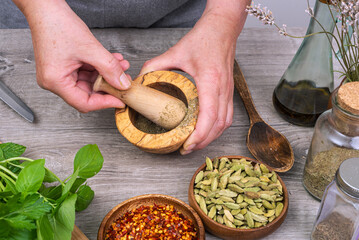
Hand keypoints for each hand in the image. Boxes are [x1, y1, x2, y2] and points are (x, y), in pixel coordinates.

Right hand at [15, 0, 131, 112]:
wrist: (46, 7)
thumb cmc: (57, 23)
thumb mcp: (90, 48)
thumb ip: (109, 68)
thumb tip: (122, 84)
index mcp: (55, 81)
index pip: (84, 103)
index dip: (104, 103)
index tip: (120, 100)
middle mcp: (54, 81)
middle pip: (87, 93)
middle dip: (108, 85)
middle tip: (123, 81)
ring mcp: (60, 74)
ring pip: (89, 82)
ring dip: (106, 74)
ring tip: (120, 66)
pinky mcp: (65, 67)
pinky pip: (86, 72)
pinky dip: (99, 67)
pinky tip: (112, 61)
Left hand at [140, 1, 248, 153]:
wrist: (222, 29)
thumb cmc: (204, 39)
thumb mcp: (175, 51)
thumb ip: (155, 65)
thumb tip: (140, 80)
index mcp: (210, 81)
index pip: (209, 116)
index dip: (199, 135)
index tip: (186, 145)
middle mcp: (223, 89)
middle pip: (218, 125)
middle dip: (202, 142)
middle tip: (185, 149)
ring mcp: (229, 91)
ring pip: (225, 123)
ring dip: (211, 137)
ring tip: (195, 144)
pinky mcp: (229, 92)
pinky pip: (228, 116)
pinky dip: (218, 128)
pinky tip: (207, 132)